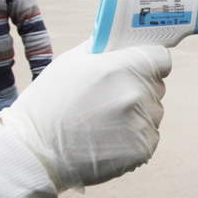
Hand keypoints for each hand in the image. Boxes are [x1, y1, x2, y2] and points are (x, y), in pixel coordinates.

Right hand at [2, 41, 170, 186]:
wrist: (36, 153)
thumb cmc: (48, 105)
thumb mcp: (69, 63)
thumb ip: (101, 51)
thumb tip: (119, 45)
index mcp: (120, 68)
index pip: (161, 58)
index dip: (151, 62)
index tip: (140, 67)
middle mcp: (136, 94)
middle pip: (157, 86)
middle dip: (139, 88)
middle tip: (110, 99)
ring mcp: (141, 124)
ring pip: (153, 113)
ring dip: (136, 115)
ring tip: (104, 122)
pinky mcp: (142, 149)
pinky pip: (148, 136)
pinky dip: (133, 138)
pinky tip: (107, 139)